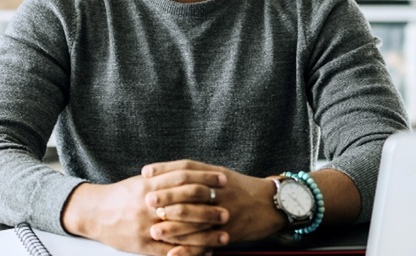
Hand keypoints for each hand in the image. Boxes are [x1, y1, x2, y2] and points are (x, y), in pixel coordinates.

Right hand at [61, 169, 227, 255]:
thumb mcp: (143, 181)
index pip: (184, 178)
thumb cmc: (123, 195)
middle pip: (186, 204)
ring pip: (182, 231)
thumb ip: (165, 177)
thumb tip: (194, 173)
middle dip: (209, 208)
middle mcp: (150, 205)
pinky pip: (171, 251)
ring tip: (224, 234)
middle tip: (227, 211)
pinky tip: (206, 252)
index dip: (205, 178)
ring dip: (206, 234)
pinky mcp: (144, 245)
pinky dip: (191, 252)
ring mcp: (147, 226)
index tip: (223, 180)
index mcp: (151, 185)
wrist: (96, 213)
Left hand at [143, 160, 285, 248]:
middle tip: (147, 201)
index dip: (166, 169)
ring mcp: (226, 213)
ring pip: (197, 221)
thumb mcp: (221, 173)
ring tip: (154, 230)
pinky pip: (207, 243)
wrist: (270, 204)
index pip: (188, 169)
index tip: (146, 173)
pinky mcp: (229, 233)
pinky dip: (190, 250)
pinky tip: (173, 254)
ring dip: (175, 227)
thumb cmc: (240, 188)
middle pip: (191, 193)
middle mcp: (220, 193)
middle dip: (168, 198)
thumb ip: (198, 173)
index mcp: (216, 175)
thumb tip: (167, 174)